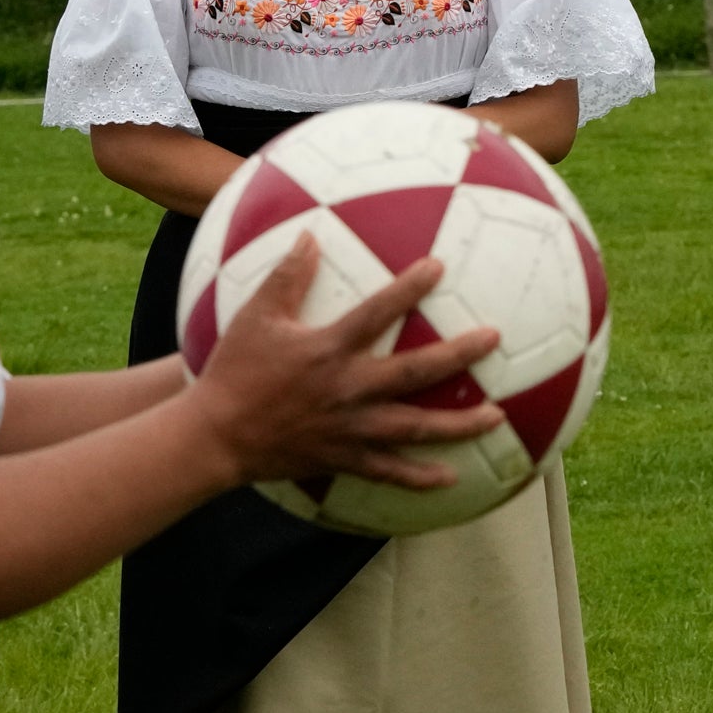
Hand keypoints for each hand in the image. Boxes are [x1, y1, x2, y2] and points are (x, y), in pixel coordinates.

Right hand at [183, 237, 504, 491]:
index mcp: (329, 350)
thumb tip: (308, 235)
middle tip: (493, 339)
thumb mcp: (255, 316)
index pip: (378, 312)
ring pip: (415, 427)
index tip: (439, 267)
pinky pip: (389, 471)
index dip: (408, 287)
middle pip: (416, 371)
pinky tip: (451, 478)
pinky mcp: (344, 458)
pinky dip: (420, 477)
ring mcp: (350, 428)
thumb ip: (287, 275)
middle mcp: (348, 389)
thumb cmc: (233, 371)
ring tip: (498, 416)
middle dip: (459, 354)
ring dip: (459, 423)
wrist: (215, 436)